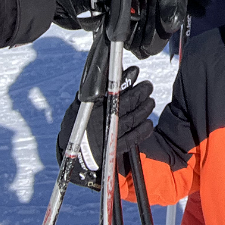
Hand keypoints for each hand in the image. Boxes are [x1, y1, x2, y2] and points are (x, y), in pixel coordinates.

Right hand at [56, 66, 154, 190]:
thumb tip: (110, 73)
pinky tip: (149, 123)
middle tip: (147, 86)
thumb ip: (97, 91)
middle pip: (128, 104)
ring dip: (145, 109)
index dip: (126, 79)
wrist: (73, 153)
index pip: (114, 90)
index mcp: (94, 108)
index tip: (135, 71)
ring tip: (150, 101)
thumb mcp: (82, 105)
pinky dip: (143, 130)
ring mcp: (111, 135)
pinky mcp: (116, 148)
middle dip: (141, 93)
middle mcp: (103, 120)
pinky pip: (133, 138)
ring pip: (133, 119)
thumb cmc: (77, 124)